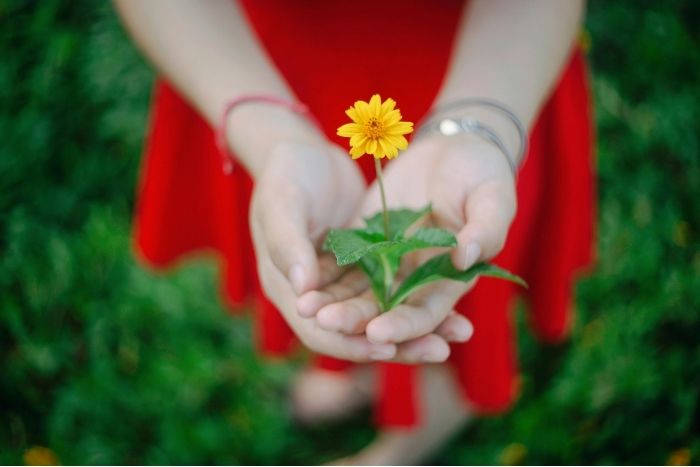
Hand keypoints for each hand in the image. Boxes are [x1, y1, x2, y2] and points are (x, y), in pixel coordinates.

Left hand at [297, 133, 516, 355]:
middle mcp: (415, 279)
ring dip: (332, 301)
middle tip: (324, 321)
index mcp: (450, 280)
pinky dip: (323, 271)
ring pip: (356, 290)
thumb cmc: (484, 173)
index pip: (425, 314)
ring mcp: (388, 261)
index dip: (403, 326)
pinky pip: (342, 260)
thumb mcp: (494, 196)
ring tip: (304, 305)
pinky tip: (300, 278)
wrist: (455, 147)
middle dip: (354, 319)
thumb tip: (466, 257)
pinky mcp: (366, 239)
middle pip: (382, 309)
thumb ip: (486, 227)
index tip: (377, 332)